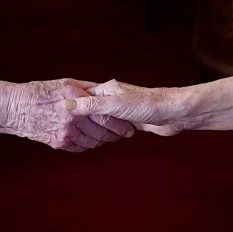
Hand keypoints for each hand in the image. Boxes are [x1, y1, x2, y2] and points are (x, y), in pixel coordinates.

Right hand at [6, 78, 136, 150]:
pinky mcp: (59, 143)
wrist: (16, 108)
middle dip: (118, 134)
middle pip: (103, 132)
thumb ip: (88, 88)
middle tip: (127, 132)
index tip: (131, 124)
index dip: (121, 123)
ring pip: (94, 142)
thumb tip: (106, 89)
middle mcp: (72, 118)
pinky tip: (93, 138)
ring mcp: (65, 133)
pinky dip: (89, 144)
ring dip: (104, 140)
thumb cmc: (41, 91)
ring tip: (111, 136)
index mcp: (76, 100)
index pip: (106, 116)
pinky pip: (81, 147)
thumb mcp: (66, 83)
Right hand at [64, 79, 183, 135]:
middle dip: (81, 123)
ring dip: (95, 131)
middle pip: (89, 111)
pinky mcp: (130, 121)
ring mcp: (121, 110)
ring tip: (86, 140)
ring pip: (100, 122)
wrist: (175, 112)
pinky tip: (102, 141)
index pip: (82, 98)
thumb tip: (65, 105)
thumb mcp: (115, 105)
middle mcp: (112, 98)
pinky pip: (111, 129)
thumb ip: (90, 106)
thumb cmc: (148, 104)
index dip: (71, 108)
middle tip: (68, 134)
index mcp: (106, 90)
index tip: (57, 116)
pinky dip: (105, 135)